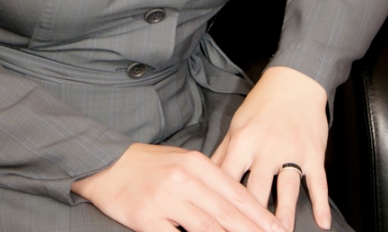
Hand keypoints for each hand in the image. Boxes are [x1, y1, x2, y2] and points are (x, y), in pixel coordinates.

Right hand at [71, 141, 287, 231]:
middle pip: (227, 214)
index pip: (236, 193)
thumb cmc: (150, 165)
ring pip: (208, 229)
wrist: (107, 164)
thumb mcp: (183, 162)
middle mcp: (184, 179)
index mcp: (196, 163)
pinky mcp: (147, 219)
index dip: (260, 216)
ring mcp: (166, 199)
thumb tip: (239, 205)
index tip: (279, 231)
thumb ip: (210, 180)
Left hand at [211, 66, 330, 231]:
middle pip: (256, 189)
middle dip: (251, 217)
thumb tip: (207, 180)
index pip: (227, 178)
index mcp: (242, 141)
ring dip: (284, 214)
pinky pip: (318, 181)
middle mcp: (266, 147)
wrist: (293, 81)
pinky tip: (321, 221)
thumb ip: (223, 153)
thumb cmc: (262, 105)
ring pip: (287, 189)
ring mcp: (291, 151)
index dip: (221, 202)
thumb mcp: (237, 124)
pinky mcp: (313, 153)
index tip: (217, 221)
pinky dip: (321, 203)